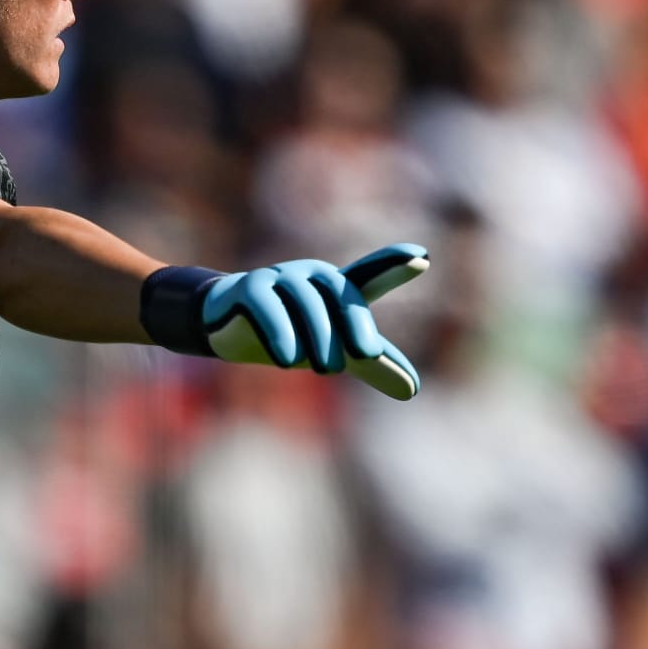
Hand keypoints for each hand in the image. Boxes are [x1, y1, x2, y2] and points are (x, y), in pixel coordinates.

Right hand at [140, 244, 429, 399]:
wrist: (225, 325)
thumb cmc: (291, 331)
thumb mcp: (335, 349)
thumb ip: (373, 365)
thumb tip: (414, 391)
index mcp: (335, 287)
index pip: (369, 275)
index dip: (393, 265)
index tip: (422, 258)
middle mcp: (310, 275)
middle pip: (340, 294)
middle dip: (355, 324)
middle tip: (366, 356)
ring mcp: (278, 278)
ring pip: (304, 301)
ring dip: (317, 336)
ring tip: (323, 369)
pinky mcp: (247, 289)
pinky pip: (266, 305)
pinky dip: (279, 332)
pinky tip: (286, 358)